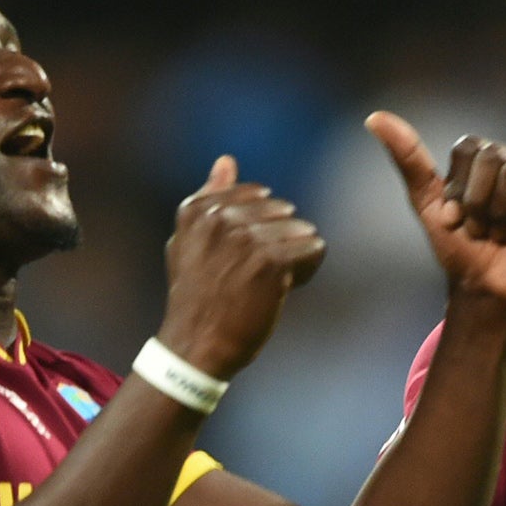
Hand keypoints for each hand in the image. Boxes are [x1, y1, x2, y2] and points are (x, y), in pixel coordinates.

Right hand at [156, 156, 327, 379]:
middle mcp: (220, 217)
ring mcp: (246, 237)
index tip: (242, 258)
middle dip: (279, 241)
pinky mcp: (271, 261)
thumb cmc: (197, 298)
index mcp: (199, 209)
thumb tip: (226, 160)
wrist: (197, 346)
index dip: (259, 227)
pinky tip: (285, 290)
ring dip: (294, 259)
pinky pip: (314, 249)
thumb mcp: (191, 242)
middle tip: (256, 277)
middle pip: (282, 212)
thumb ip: (210, 198)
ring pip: (301, 230)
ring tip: (268, 285)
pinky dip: (307, 271)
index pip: (258, 196)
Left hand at [367, 112, 505, 305]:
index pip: (468, 147)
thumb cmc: (460, 247)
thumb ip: (408, 159)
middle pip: (493, 157)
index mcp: (485, 155)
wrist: (486, 287)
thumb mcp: (428, 203)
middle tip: (481, 229)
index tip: (456, 217)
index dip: (458, 188)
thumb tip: (374, 117)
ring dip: (499, 214)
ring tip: (501, 232)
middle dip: (478, 203)